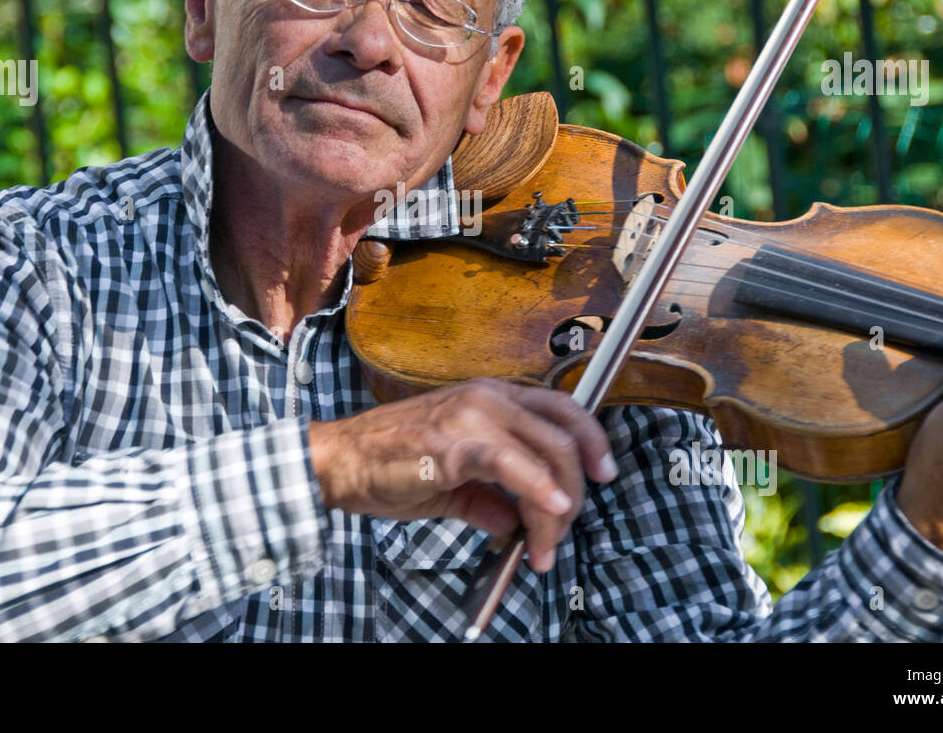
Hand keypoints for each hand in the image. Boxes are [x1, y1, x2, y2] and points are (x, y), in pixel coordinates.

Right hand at [308, 377, 617, 572]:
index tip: (602, 474)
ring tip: (544, 546)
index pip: (561, 408)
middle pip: (564, 433)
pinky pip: (510, 464)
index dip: (590, 440)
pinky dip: (538, 489)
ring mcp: (471, 416)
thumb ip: (490, 499)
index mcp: (489, 397)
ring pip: (547, 452)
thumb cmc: (387, 465)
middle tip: (565, 528)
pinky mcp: (453, 444)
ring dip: (557, 507)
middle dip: (579, 486)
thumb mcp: (451, 482)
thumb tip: (517, 522)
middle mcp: (487, 398)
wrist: (340, 464)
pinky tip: (549, 512)